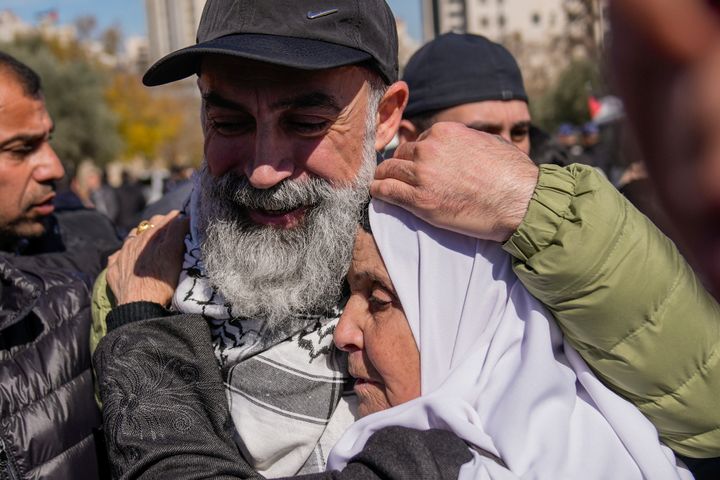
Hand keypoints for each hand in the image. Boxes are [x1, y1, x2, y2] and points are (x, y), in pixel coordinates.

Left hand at [106, 211, 188, 305]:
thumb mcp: (174, 253)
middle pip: (147, 227)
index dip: (175, 219)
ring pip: (131, 238)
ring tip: (150, 246)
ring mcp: (120, 256)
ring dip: (141, 239)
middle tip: (170, 234)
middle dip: (158, 227)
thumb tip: (181, 216)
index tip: (184, 223)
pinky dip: (125, 255)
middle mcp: (132, 242)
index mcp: (149, 236)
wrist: (139, 306)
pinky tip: (131, 262)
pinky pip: (118, 256)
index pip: (164, 219)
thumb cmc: (161, 281)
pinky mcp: (113, 270)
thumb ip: (177, 231)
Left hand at [371, 122, 538, 241]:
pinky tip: (377, 194)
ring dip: (385, 178)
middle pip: (400, 155)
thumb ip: (466, 140)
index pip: (418, 141)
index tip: (415, 166)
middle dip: (399, 166)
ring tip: (382, 186)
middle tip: (397, 178)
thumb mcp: (488, 142)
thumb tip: (460, 144)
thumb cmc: (512, 173)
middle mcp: (429, 149)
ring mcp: (422, 174)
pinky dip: (378, 192)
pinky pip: (386, 192)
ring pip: (388, 172)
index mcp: (445, 132)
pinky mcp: (420, 200)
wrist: (519, 201)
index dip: (415, 156)